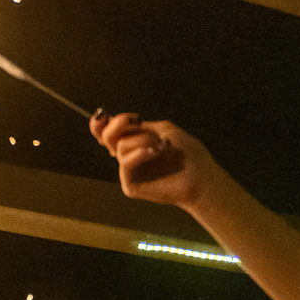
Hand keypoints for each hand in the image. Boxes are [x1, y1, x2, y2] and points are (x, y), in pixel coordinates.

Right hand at [91, 112, 221, 207]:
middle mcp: (129, 156)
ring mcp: (130, 171)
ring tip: (161, 145)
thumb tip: (111, 121)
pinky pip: (125, 163)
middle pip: (106, 137)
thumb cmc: (186, 152)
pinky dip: (140, 153)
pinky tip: (155, 151)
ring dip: (142, 139)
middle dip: (118, 124)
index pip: (107, 132)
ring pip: (120, 146)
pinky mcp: (130, 185)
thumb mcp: (161, 129)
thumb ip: (137, 125)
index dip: (100, 123)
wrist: (200, 175)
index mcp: (135, 142)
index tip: (103, 114)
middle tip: (137, 119)